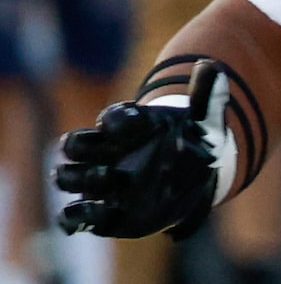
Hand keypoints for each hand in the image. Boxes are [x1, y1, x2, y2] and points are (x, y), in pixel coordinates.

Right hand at [53, 82, 223, 240]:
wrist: (194, 176)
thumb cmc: (193, 143)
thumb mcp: (206, 122)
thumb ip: (207, 97)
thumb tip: (212, 65)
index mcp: (127, 127)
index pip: (112, 118)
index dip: (118, 119)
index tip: (139, 123)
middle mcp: (106, 152)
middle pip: (72, 145)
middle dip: (84, 150)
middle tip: (112, 162)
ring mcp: (100, 181)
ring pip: (65, 176)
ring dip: (81, 179)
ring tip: (112, 180)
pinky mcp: (103, 212)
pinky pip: (72, 216)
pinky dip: (74, 217)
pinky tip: (94, 214)